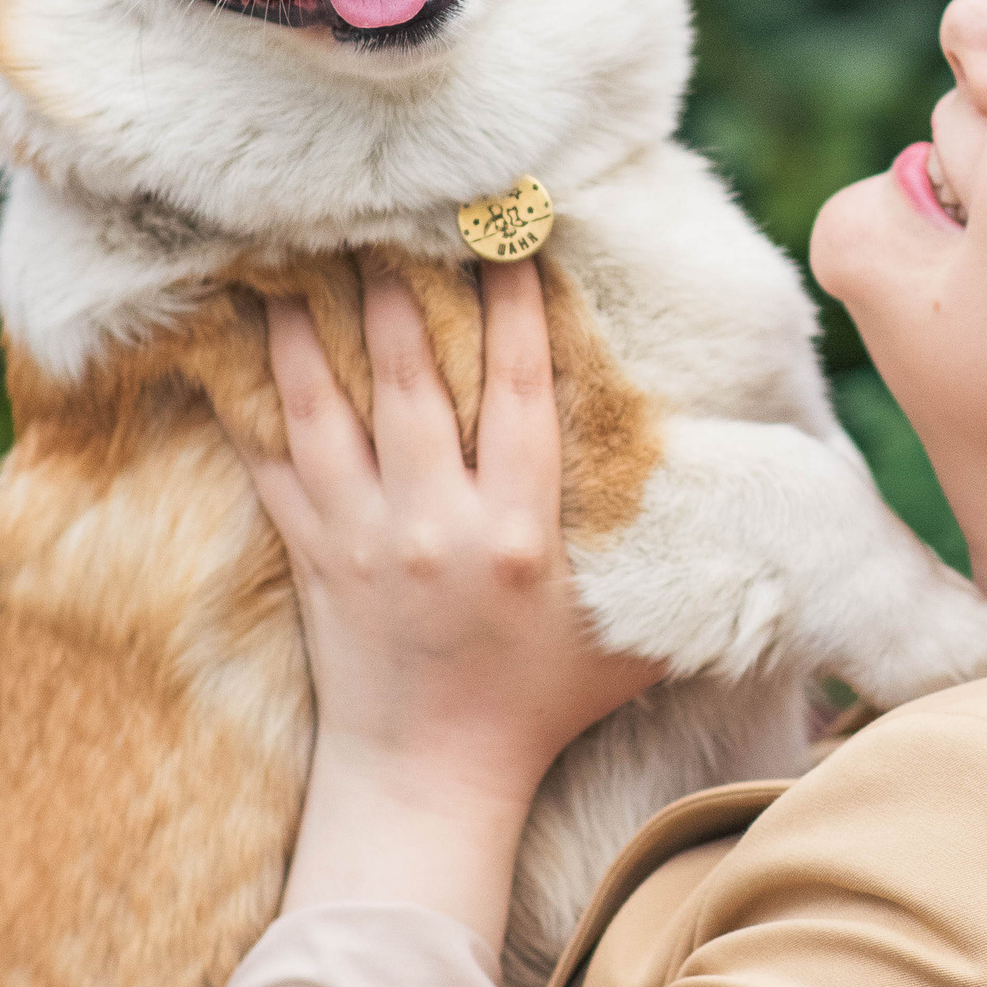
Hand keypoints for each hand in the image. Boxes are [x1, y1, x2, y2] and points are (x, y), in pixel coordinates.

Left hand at [236, 263, 661, 952]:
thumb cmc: (542, 707)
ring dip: (311, 321)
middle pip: (414, 379)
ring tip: (292, 244)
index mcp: (518, 536)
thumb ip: (678, 570)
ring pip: (326, 405)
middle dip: (402, 286)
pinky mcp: (309, 555)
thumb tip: (754, 507)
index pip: (521, 396)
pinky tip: (232, 333)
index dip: (517, 310)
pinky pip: (269, 460)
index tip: (513, 238)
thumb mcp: (630, 643)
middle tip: (388, 206)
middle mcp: (435, 526)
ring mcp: (361, 539)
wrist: (430, 780)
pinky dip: (248, 395)